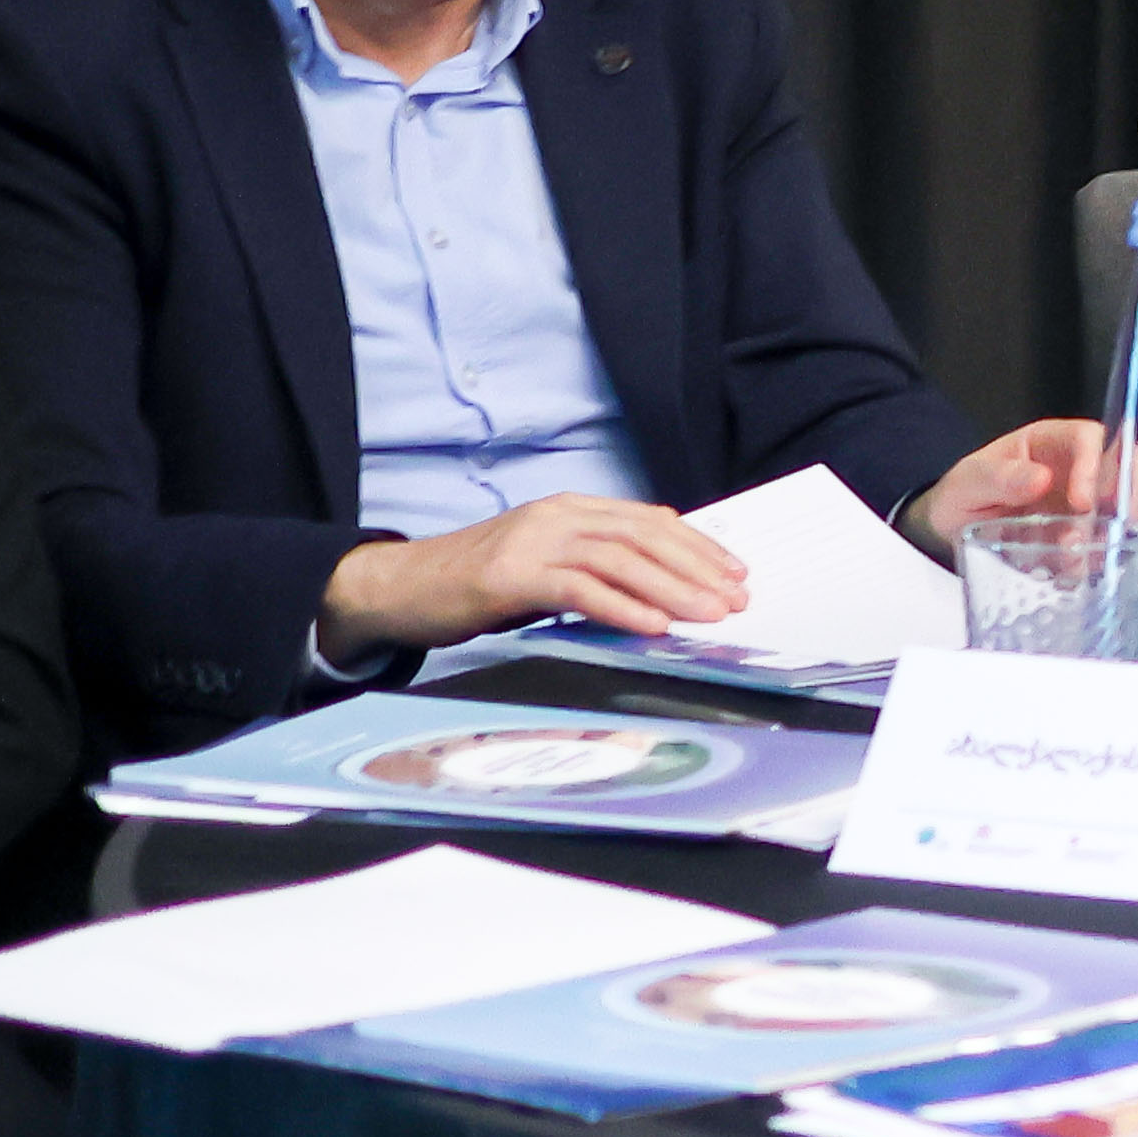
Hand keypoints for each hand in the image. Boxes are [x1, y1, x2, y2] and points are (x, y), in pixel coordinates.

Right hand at [317, 492, 750, 657]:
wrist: (400, 587)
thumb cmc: (475, 582)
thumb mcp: (544, 563)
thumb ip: (593, 565)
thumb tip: (658, 587)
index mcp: (569, 509)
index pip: (649, 521)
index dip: (698, 547)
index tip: (735, 574)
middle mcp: (556, 516)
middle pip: (643, 537)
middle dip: (698, 570)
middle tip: (737, 600)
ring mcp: (532, 542)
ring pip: (620, 560)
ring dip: (673, 590)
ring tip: (710, 615)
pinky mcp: (510, 575)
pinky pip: (578, 589)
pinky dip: (622, 607)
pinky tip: (654, 627)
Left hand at [906, 421, 1122, 550]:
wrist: (952, 530)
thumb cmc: (963, 493)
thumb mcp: (968, 481)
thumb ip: (998, 477)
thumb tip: (1040, 478)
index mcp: (1051, 442)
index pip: (1088, 440)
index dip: (1095, 466)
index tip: (1084, 502)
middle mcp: (1078, 469)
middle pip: (1125, 469)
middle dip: (1128, 499)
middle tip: (1113, 529)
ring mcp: (1086, 505)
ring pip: (1123, 510)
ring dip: (1111, 535)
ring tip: (1078, 558)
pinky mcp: (1085, 536)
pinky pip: (1105, 545)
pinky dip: (1096, 561)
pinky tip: (1072, 572)